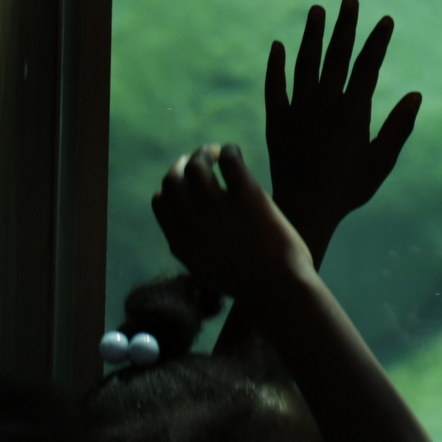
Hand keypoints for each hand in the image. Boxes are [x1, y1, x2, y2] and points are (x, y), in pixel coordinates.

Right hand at [155, 145, 313, 304]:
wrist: (280, 290)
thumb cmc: (253, 285)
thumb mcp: (210, 272)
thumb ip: (196, 251)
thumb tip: (194, 233)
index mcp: (182, 245)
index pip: (161, 203)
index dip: (171, 187)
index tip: (187, 181)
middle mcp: (194, 226)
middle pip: (173, 181)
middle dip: (182, 164)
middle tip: (200, 159)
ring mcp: (219, 212)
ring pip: (196, 167)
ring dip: (203, 153)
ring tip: (217, 152)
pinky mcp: (248, 199)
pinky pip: (229, 161)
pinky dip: (228, 150)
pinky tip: (234, 152)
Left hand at [263, 0, 422, 266]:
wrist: (304, 208)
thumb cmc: (349, 188)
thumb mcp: (381, 161)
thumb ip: (398, 128)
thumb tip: (416, 95)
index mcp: (352, 113)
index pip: (367, 67)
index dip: (376, 42)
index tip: (385, 19)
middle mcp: (324, 105)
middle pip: (335, 57)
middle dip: (344, 26)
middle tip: (349, 0)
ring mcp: (298, 111)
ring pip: (305, 65)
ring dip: (311, 36)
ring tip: (316, 10)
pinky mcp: (277, 122)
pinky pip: (275, 88)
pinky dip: (276, 67)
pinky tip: (278, 47)